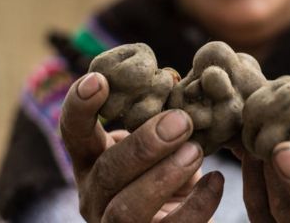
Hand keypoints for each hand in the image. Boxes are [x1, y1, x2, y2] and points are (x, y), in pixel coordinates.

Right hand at [60, 72, 223, 222]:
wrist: (182, 220)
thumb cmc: (167, 168)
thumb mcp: (157, 141)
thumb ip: (159, 116)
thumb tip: (173, 82)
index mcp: (92, 161)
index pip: (73, 133)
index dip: (80, 106)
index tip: (100, 79)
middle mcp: (95, 195)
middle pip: (107, 172)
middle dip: (144, 145)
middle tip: (182, 121)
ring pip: (127, 209)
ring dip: (164, 176)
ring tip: (195, 151)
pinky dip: (197, 204)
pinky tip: (216, 179)